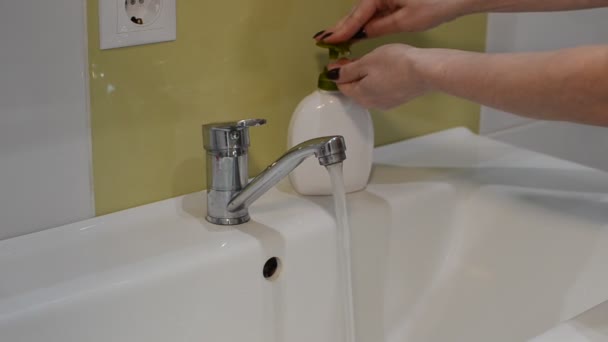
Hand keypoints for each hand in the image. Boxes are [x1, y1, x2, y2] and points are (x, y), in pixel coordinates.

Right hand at [315, 0, 474, 42]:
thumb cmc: (437, 3)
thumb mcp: (406, 20)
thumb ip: (380, 27)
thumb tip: (361, 35)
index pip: (356, 14)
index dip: (341, 30)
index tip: (327, 41)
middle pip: (356, 12)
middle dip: (341, 27)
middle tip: (322, 40)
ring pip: (364, 12)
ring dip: (351, 26)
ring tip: (334, 39)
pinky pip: (373, 12)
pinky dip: (364, 23)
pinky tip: (355, 33)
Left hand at [327, 44, 430, 109]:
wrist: (426, 72)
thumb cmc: (397, 65)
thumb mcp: (366, 62)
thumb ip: (347, 70)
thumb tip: (332, 75)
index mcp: (360, 95)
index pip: (341, 86)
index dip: (336, 72)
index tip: (338, 60)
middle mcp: (371, 104)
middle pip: (354, 89)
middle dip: (350, 75)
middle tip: (351, 59)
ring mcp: (386, 103)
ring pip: (368, 90)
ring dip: (364, 77)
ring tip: (368, 62)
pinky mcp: (398, 99)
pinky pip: (381, 90)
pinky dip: (377, 81)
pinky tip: (384, 70)